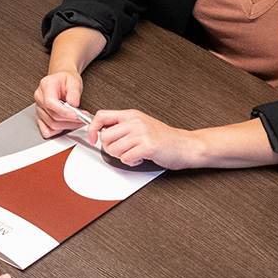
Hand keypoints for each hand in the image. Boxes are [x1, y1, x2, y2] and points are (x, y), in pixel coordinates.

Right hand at [33, 70, 85, 137]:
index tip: (75, 114)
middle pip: (52, 115)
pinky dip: (57, 131)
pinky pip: (46, 129)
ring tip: (79, 120)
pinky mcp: (40, 117)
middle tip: (84, 117)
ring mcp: (39, 108)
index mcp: (46, 85)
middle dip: (70, 119)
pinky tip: (66, 125)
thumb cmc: (66, 80)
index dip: (63, 111)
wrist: (61, 81)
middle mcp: (40, 97)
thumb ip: (74, 92)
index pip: (50, 102)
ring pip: (51, 124)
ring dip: (67, 125)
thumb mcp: (74, 81)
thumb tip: (73, 103)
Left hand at [88, 108, 203, 168]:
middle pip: (105, 136)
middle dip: (110, 148)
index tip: (92, 138)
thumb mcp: (141, 125)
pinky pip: (126, 158)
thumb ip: (123, 126)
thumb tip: (101, 131)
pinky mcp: (147, 147)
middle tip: (121, 150)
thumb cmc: (164, 138)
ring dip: (122, 156)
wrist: (186, 145)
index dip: (92, 128)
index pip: (102, 116)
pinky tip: (140, 158)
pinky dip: (131, 162)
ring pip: (114, 149)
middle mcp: (136, 122)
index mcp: (132, 115)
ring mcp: (142, 133)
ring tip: (134, 154)